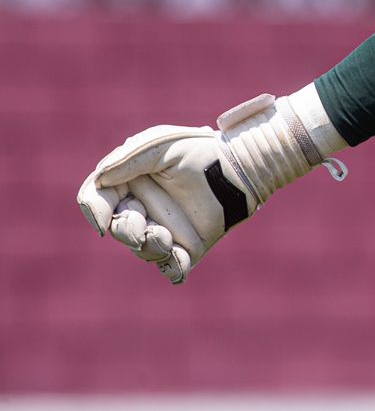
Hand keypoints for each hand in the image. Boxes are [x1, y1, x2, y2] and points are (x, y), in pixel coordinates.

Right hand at [77, 93, 344, 283]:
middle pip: (118, 229)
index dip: (94, 210)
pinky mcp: (187, 248)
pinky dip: (173, 270)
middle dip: (127, 231)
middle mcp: (142, 210)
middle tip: (145, 227)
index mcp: (128, 185)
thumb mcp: (162, 145)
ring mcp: (164, 231)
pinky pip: (173, 268)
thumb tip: (100, 178)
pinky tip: (177, 263)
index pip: (96, 200)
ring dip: (150, 247)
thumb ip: (129, 158)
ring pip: (143, 251)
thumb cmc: (199, 150)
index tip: (104, 219)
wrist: (240, 164)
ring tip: (165, 238)